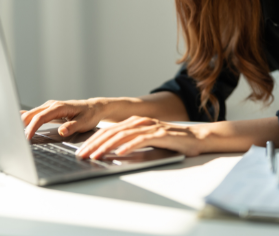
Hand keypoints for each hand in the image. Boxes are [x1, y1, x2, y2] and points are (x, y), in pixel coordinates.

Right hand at [21, 99, 105, 139]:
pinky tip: (18, 123)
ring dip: (23, 123)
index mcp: (59, 107)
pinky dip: (26, 119)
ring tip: (16, 135)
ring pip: (31, 114)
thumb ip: (72, 127)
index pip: (40, 117)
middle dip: (23, 126)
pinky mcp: (48, 110)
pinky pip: (35, 114)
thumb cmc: (89, 115)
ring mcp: (49, 106)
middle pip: (32, 114)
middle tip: (16, 139)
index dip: (32, 128)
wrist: (94, 108)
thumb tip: (61, 132)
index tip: (27, 138)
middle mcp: (52, 105)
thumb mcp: (84, 122)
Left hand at [75, 116, 204, 159]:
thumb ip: (131, 144)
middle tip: (82, 155)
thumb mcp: (147, 142)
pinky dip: (129, 147)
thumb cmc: (172, 142)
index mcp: (135, 122)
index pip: (108, 131)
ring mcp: (151, 127)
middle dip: (94, 144)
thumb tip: (110, 154)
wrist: (197, 138)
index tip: (81, 151)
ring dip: (107, 146)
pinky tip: (120, 154)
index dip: (93, 141)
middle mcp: (141, 121)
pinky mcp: (161, 134)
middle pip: (112, 132)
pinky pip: (142, 140)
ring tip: (96, 156)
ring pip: (123, 135)